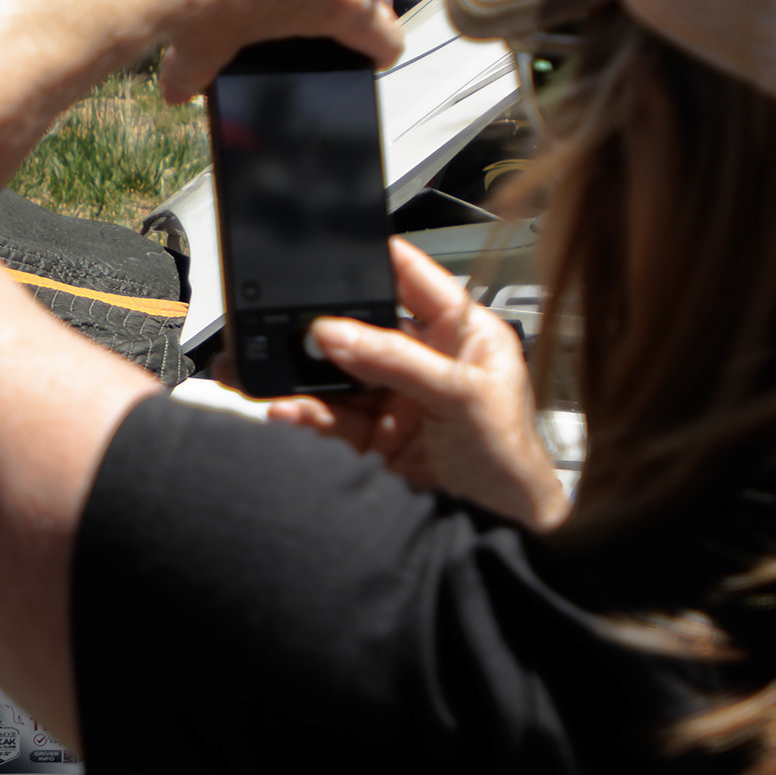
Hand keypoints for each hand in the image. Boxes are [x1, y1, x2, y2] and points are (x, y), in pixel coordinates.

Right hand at [264, 237, 569, 531]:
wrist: (502, 528)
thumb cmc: (511, 458)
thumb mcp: (462, 395)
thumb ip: (398, 361)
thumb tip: (337, 331)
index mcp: (460, 333)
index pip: (415, 280)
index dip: (377, 259)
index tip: (333, 246)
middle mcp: (426, 360)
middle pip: (361, 329)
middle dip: (318, 327)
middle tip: (280, 324)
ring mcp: (396, 399)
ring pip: (338, 376)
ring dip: (300, 375)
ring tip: (263, 371)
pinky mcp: (374, 437)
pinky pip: (330, 417)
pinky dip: (304, 414)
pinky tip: (285, 410)